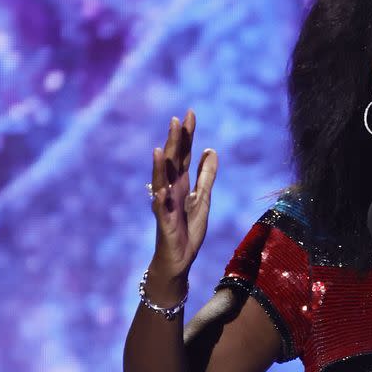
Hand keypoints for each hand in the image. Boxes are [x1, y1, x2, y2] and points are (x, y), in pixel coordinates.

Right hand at [147, 109, 217, 300]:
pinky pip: (160, 208)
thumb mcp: (203, 199)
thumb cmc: (188, 229)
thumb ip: (207, 176)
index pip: (184, 154)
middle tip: (176, 119)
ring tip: (160, 149)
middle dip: (174, 142)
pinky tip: (160, 189)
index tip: (190, 113)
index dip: (187, 135)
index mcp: (182, 183)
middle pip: (172, 162)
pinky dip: (159, 198)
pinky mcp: (164, 222)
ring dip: (160, 166)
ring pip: (161, 182)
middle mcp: (171, 190)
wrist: (179, 258)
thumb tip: (212, 151)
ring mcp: (165, 204)